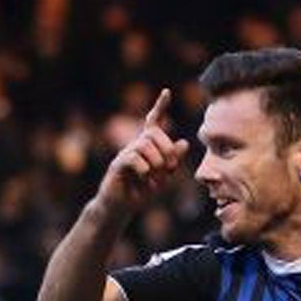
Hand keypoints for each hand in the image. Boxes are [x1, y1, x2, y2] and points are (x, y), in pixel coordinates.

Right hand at [92, 89, 190, 215]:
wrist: (120, 209)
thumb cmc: (140, 193)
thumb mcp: (163, 178)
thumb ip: (173, 162)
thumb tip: (184, 142)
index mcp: (146, 146)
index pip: (153, 121)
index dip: (160, 106)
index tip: (167, 92)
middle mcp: (135, 146)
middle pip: (153, 133)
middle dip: (166, 147)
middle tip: (171, 166)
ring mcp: (124, 154)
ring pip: (144, 144)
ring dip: (156, 160)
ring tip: (156, 176)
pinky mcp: (117, 165)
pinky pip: (132, 158)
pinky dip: (144, 168)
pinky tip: (145, 178)